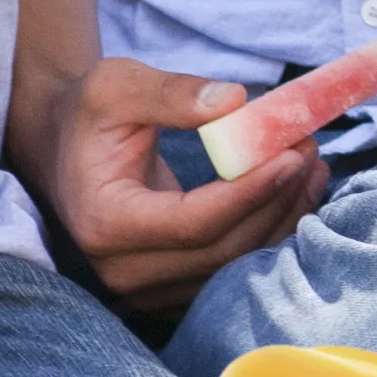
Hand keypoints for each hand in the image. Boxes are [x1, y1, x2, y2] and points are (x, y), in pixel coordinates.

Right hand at [39, 56, 330, 307]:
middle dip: (275, 199)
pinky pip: (232, 270)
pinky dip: (271, 233)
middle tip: (309, 147)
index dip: (249, 191)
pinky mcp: (171, 291)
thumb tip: (235, 101)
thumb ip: (172, 93)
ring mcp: (148, 291)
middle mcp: (124, 271)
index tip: (291, 154)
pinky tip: (298, 192)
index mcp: (105, 224)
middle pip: (222, 250)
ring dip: (283, 217)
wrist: (64, 152)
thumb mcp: (117, 86)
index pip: (193, 222)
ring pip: (234, 267)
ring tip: (313, 164)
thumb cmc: (89, 116)